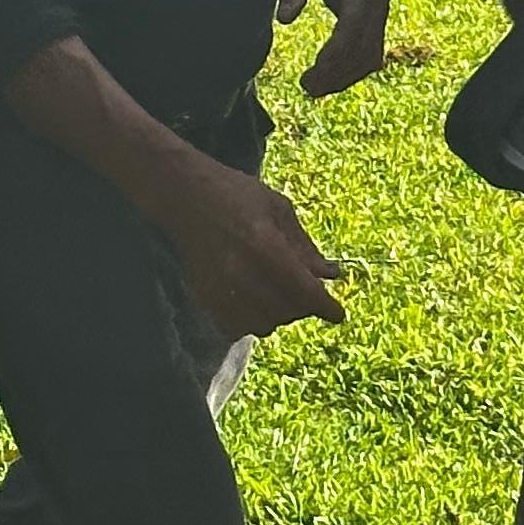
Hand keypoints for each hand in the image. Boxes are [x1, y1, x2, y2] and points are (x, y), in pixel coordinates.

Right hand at [168, 162, 346, 339]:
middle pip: (287, 311)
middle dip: (304, 305)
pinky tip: (256, 302)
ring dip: (280, 315)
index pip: (304, 291)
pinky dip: (252, 322)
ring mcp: (219, 288)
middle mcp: (240, 272)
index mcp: (264, 245)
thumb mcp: (279, 209)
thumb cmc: (237, 195)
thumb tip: (332, 276)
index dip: (326, 307)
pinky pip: (236, 329)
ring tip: (281, 294)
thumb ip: (305, 246)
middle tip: (306, 289)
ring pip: (263, 325)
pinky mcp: (204, 297)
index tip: (338, 315)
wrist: (185, 196)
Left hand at [280, 0, 390, 95]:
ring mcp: (379, 5)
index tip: (312, 74)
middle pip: (365, 46)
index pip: (352, 27)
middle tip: (307, 88)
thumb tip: (285, 19)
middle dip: (338, 72)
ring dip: (345, 76)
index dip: (334, 55)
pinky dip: (352, 68)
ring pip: (371, 54)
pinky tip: (328, 77)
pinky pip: (370, 49)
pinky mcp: (374, 14)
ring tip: (313, 88)